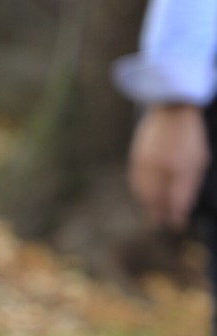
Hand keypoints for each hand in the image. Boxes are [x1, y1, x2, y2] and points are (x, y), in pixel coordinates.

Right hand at [128, 103, 209, 230]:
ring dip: (148, 206)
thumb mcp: (199, 159)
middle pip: (157, 200)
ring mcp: (146, 164)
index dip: (176, 215)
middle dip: (159, 214)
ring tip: (152, 215)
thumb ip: (191, 182)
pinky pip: (136, 182)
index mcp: (180, 169)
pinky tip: (144, 198)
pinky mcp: (137, 159)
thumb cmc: (190, 136)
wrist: (171, 111)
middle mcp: (161, 169)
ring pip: (144, 193)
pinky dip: (140, 193)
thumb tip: (184, 204)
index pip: (176, 200)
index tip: (177, 225)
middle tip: (161, 224)